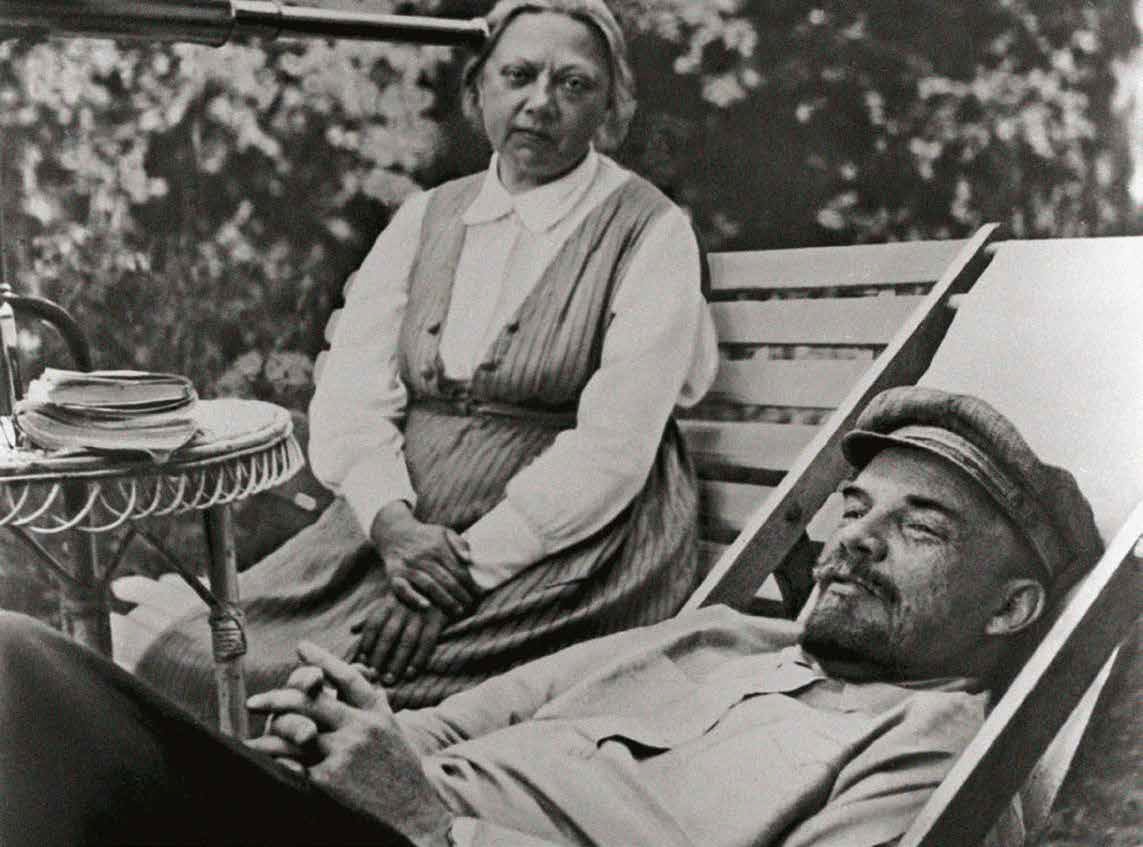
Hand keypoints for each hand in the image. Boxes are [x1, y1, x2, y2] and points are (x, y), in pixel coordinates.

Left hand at [247, 642, 452, 846]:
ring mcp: (345, 751)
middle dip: (277, 699)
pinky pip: (294, 765)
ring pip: (296, 730)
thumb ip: (374, 704)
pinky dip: (276, 763)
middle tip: (254, 702)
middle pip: (311, 701)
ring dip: (271, 733)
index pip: (347, 677)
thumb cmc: (401, 769)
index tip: (302, 647)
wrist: (414, 811)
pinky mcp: (331, 778)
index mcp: (376, 711)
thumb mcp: (392, 729)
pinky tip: (260, 762)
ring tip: (251, 740)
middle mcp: (361, 726)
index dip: (323, 660)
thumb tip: (356, 677)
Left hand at [351, 595, 445, 684]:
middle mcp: (404, 607)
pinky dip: (419, 658)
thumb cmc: (414, 592)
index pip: (374, 623)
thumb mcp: (393, 598)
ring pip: (407, 640)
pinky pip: (427, 641)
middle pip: (388, 634)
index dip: (366, 642)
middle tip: (372, 675)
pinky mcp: (438, 618)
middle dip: (379, 655)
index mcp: (391, 600)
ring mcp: (422, 613)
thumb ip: (374, 614)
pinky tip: (411, 673)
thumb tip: (353, 629)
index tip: (360, 660)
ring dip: (397, 661)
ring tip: (388, 679)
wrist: (445, 580)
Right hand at [371, 501, 478, 616]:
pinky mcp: (394, 575)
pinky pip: (403, 589)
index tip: (479, 593)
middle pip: (446, 579)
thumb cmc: (426, 537)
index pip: (458, 569)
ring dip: (445, 600)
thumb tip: (469, 559)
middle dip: (461, 594)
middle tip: (469, 604)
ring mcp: (408, 567)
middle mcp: (422, 557)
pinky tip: (426, 606)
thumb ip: (459, 543)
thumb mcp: (444, 532)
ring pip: (429, 585)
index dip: (470, 583)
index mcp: (437, 547)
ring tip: (456, 610)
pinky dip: (414, 598)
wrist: (395, 533)